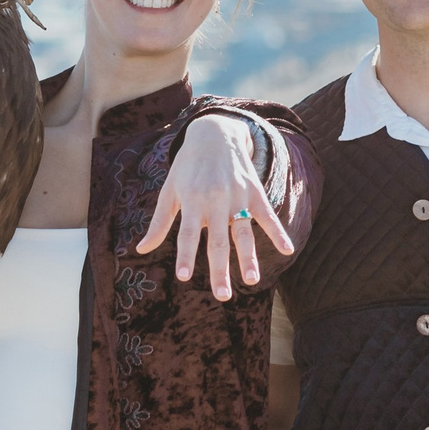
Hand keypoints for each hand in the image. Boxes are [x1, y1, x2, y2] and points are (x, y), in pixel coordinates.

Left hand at [136, 114, 292, 300]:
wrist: (214, 133)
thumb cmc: (186, 167)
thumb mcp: (169, 191)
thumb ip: (159, 224)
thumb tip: (141, 250)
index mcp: (192, 201)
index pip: (188, 234)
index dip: (186, 255)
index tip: (184, 276)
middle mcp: (215, 200)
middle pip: (218, 241)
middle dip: (220, 269)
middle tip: (222, 296)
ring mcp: (237, 196)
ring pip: (244, 232)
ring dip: (248, 258)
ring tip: (252, 281)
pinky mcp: (254, 192)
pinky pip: (267, 215)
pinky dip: (278, 232)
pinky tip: (287, 250)